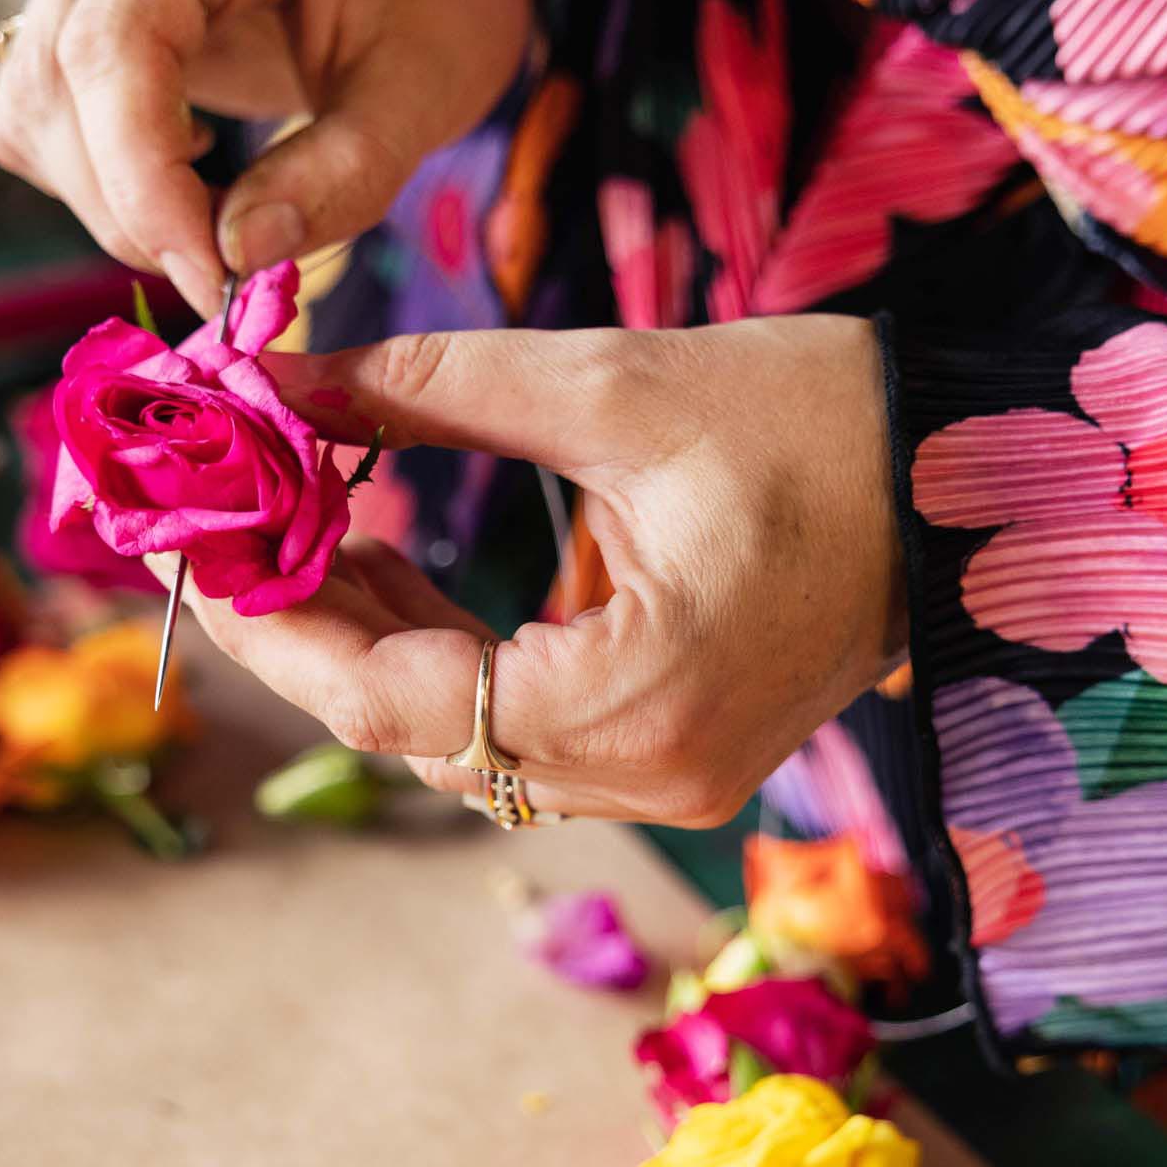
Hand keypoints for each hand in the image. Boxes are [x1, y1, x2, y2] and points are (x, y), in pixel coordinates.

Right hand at [0, 0, 532, 313]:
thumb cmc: (435, 11)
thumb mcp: (424, 94)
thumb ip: (344, 175)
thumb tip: (236, 255)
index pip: (119, 33)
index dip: (141, 170)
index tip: (208, 274)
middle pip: (63, 76)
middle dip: (134, 207)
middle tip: (228, 280)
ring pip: (38, 108)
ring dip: (116, 205)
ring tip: (221, 225)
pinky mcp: (75, 16)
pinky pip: (40, 122)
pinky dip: (101, 186)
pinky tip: (186, 183)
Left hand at [149, 317, 906, 825]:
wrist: (970, 473)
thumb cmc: (816, 414)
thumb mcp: (610, 383)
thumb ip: (426, 391)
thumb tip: (277, 381)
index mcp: (636, 698)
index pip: (396, 704)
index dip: (279, 633)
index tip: (196, 555)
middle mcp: (648, 775)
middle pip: (417, 738)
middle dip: (311, 636)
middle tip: (232, 530)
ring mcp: (668, 786)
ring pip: (461, 748)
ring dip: (375, 650)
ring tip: (311, 531)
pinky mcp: (678, 761)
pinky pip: (520, 738)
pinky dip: (447, 665)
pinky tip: (399, 569)